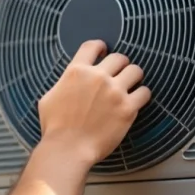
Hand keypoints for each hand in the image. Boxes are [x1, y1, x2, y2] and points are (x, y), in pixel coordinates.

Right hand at [36, 40, 150, 167]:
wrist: (68, 149)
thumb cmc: (55, 127)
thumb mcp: (49, 97)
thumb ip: (64, 83)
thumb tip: (71, 81)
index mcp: (76, 71)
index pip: (93, 46)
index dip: (100, 47)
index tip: (103, 52)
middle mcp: (97, 77)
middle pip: (119, 57)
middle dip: (119, 65)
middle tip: (118, 74)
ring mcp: (115, 92)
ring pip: (135, 70)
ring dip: (133, 76)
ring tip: (130, 85)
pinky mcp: (128, 108)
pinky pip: (145, 92)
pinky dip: (142, 95)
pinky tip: (136, 100)